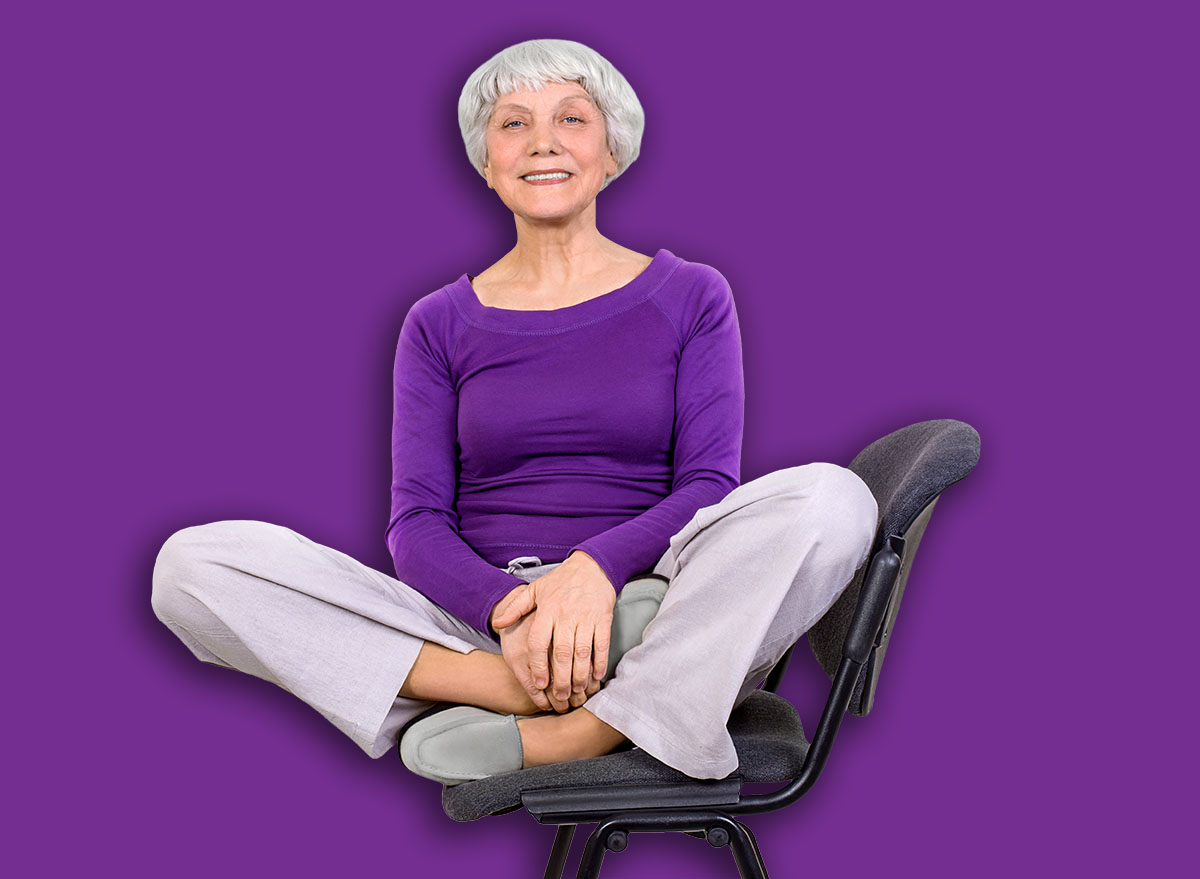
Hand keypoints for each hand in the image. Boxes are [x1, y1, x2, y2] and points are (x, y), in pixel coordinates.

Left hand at [491, 552, 615, 711]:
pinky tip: (596, 676)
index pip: (539, 642)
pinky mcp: (603, 619)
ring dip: (580, 674)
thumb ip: (515, 607)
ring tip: (577, 690)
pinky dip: (600, 662)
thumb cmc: (562, 580)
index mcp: (547, 610)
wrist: (593, 566)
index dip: (538, 665)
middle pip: (562, 653)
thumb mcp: (535, 590)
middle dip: (561, 678)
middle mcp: (566, 615)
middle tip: (560, 696)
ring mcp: (586, 618)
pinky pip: (601, 644)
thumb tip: (497, 624)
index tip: (540, 684)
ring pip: (582, 652)